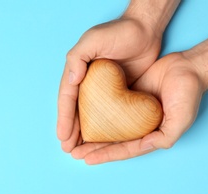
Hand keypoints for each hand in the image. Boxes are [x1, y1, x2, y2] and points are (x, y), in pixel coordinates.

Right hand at [57, 17, 161, 152]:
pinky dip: (103, 128)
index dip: (64, 118)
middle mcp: (88, 83)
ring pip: (91, 116)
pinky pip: (109, 114)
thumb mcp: (93, 40)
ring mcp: (103, 89)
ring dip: (84, 134)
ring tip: (80, 151)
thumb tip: (72, 80)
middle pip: (76, 111)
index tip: (62, 137)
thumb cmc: (119, 32)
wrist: (146, 29)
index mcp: (78, 72)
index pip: (68, 99)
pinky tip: (101, 140)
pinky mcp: (119, 93)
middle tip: (68, 150)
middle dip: (71, 131)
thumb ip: (78, 58)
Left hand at [71, 53, 204, 163]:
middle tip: (73, 152)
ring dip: (92, 133)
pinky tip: (84, 116)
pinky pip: (109, 106)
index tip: (86, 159)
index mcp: (151, 136)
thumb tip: (145, 146)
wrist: (188, 66)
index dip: (106, 155)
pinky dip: (97, 113)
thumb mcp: (180, 119)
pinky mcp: (128, 96)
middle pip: (112, 140)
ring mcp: (133, 112)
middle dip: (93, 148)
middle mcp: (140, 126)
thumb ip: (165, 137)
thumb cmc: (188, 94)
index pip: (124, 148)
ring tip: (73, 139)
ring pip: (108, 125)